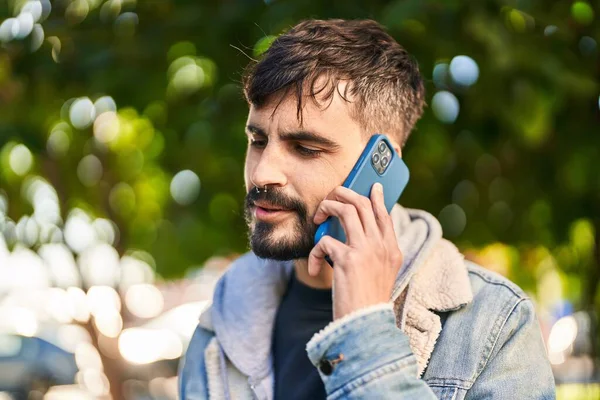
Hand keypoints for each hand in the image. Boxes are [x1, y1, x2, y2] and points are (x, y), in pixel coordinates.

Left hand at [309, 183, 402, 319]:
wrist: (365, 324)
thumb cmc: (367, 301)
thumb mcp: (381, 274)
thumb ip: (375, 252)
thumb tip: (357, 233)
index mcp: (392, 250)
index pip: (384, 215)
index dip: (377, 198)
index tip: (372, 186)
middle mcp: (381, 246)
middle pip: (363, 204)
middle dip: (343, 194)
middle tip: (330, 198)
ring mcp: (366, 250)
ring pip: (346, 210)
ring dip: (327, 208)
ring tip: (318, 218)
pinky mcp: (347, 259)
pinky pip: (324, 240)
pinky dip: (315, 251)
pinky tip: (315, 266)